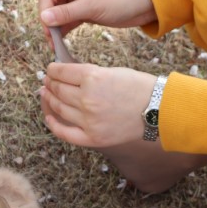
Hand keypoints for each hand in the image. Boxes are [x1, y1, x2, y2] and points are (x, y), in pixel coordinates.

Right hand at [37, 0, 155, 38]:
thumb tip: (44, 18)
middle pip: (52, 3)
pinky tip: (61, 41)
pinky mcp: (86, 8)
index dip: (44, 12)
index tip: (47, 30)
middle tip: (50, 40)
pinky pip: (70, 18)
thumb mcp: (92, 7)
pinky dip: (65, 28)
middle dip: (49, 21)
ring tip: (55, 44)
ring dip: (56, 27)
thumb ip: (66, 13)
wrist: (146, 3)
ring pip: (59, 12)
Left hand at [40, 63, 157, 148]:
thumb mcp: (112, 71)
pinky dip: (54, 124)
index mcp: (93, 77)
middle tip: (48, 81)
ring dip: (50, 100)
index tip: (51, 70)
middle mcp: (87, 99)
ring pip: (59, 108)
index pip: (61, 72)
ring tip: (47, 95)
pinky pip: (65, 132)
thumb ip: (88, 74)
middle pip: (58, 89)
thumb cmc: (140, 88)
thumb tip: (65, 76)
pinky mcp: (93, 137)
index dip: (53, 70)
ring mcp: (89, 120)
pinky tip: (49, 117)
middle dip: (50, 83)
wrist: (159, 110)